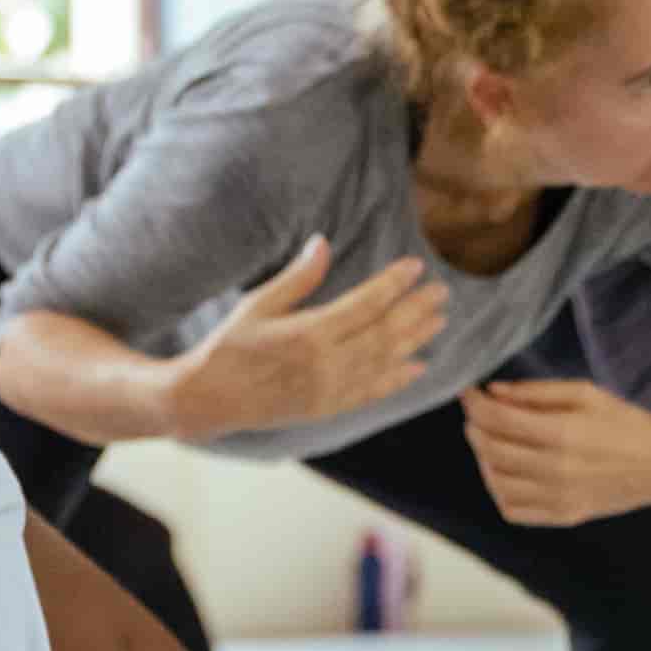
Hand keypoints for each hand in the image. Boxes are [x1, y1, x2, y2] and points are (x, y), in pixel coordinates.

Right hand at [167, 237, 449, 438]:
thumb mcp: (257, 304)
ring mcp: (329, 390)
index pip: (364, 305)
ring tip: (439, 320)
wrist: (207, 400)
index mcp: (307, 334)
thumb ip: (297, 277)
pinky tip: (418, 366)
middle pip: (384, 333)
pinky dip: (397, 379)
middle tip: (442, 292)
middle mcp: (325, 365)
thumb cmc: (228, 347)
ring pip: (384, 362)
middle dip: (415, 310)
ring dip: (415, 340)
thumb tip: (324, 241)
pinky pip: (371, 392)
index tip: (416, 267)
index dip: (393, 285)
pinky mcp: (326, 408)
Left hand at [457, 379, 650, 526]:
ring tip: (490, 441)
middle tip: (476, 414)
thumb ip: (536, 392)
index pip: (499, 420)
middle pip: (492, 450)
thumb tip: (493, 392)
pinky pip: (513, 509)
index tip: (468, 393)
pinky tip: (506, 471)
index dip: (475, 405)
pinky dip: (500, 490)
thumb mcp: (585, 394)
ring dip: (484, 458)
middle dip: (476, 428)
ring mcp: (559, 498)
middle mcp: (557, 470)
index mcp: (564, 434)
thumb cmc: (625, 422)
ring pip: (497, 482)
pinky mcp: (562, 516)